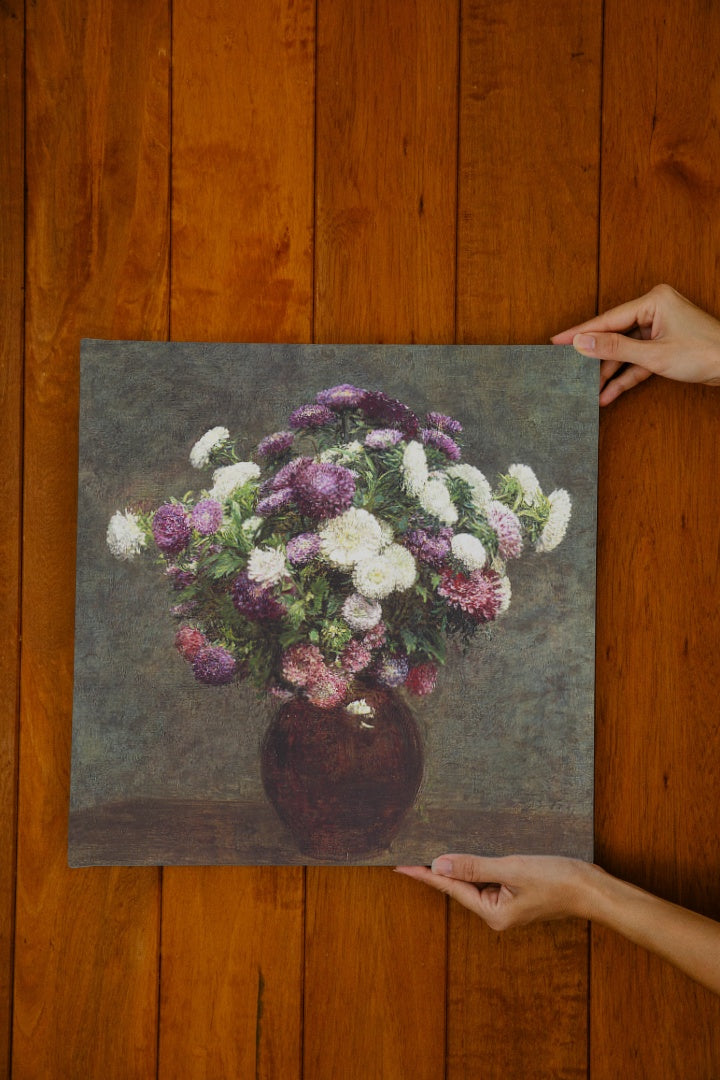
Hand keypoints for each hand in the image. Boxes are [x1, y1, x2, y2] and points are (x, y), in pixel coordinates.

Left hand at [395, 854, 594, 929]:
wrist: (593, 889)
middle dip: (439, 869)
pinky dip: (478, 865)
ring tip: (435, 848)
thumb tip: (439, 865)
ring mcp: (508, 905)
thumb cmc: (557, 880)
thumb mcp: (512, 869)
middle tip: (412, 852)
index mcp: (493, 913)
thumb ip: (474, 866)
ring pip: (476, 881)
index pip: (451, 888)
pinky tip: (471, 853)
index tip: (401, 866)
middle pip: (460, 886)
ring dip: (459, 865)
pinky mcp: (518, 894)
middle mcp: (497, 913)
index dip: (425, 875)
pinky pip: (490, 878)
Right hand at [551, 283, 719, 405]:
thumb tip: (582, 342)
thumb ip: (615, 348)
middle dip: (595, 358)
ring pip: (624, 351)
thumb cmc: (704, 353)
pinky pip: (637, 361)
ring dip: (609, 373)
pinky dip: (625, 377)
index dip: (581, 333)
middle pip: (614, 335)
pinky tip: (608, 393)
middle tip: (568, 369)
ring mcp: (659, 329)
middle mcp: (654, 311)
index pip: (608, 319)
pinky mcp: (663, 346)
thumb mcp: (654, 354)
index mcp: (653, 301)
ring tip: (589, 391)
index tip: (556, 341)